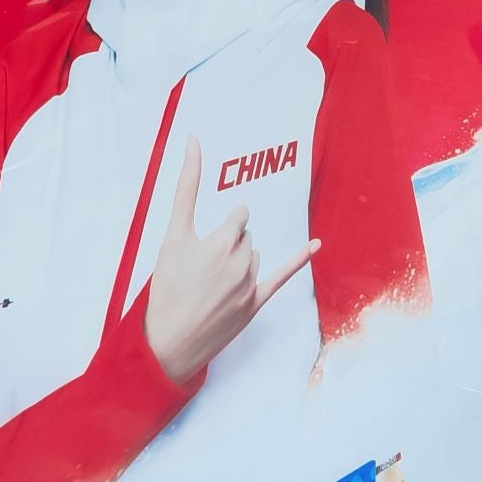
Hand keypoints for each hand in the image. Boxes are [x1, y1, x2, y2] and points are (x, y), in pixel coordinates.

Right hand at [143, 138, 319, 384]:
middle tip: (203, 267)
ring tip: (212, 284)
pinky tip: (315, 244)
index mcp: (222, 243)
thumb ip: (185, 186)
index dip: (224, 227)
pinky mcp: (255, 304)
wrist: (167, 341)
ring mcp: (251, 285)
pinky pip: (283, 277)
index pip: (239, 217)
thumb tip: (194, 140)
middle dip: (229, 244)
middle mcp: (241, 262)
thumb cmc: (166, 288)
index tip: (209, 242)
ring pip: (255, 256)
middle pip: (247, 237)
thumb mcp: (171, 236)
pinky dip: (300, 259)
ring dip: (239, 261)